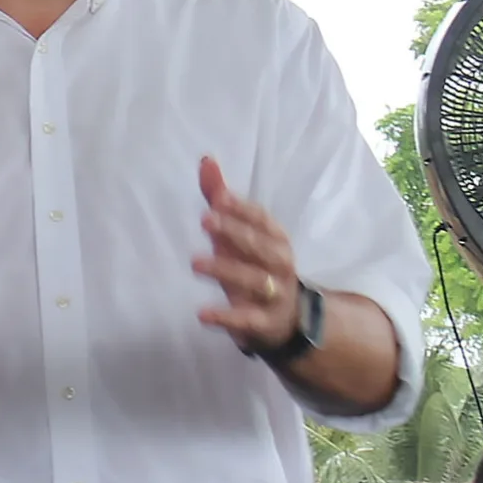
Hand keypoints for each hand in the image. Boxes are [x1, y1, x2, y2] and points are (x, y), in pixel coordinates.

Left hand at [195, 156, 301, 351]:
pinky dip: (226, 317)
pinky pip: (247, 319)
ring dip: (226, 271)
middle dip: (236, 232)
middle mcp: (280, 264)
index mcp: (276, 240)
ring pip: (255, 280)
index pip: (263, 221)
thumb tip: (206, 160)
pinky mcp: (264, 322)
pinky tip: (202, 313)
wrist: (287, 318)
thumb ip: (222, 199)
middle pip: (261, 247)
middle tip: (206, 220)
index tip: (220, 198)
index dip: (243, 209)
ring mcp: (275, 294)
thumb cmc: (255, 265)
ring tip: (195, 263)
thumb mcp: (240, 234)